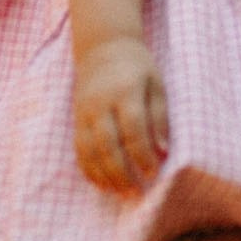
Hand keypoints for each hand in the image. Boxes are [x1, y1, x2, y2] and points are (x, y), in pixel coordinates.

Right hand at [73, 36, 168, 189]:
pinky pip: (79, 149)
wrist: (102, 47)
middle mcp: (101, 103)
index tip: (152, 174)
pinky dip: (89, 169)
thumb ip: (159, 117)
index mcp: (126, 91)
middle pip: (108, 144)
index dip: (142, 155)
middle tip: (136, 193)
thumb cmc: (137, 68)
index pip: (133, 129)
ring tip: (121, 193)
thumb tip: (163, 152)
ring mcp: (85, 112)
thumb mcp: (156, 85)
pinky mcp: (76, 120)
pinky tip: (102, 183)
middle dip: (122, 172)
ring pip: (90, 151)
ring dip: (104, 175)